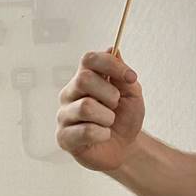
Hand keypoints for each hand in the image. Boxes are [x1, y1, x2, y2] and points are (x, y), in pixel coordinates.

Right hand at [56, 47, 144, 172]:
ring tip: (109, 123)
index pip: (89, 59)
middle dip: (110, 94)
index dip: (112, 65)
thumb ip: (122, 74)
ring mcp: (64, 115)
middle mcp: (70, 93)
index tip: (131, 77)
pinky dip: (103, 134)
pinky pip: (85, 131)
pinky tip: (103, 135)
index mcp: (85, 78)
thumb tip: (113, 48)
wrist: (126, 147)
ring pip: (86, 106)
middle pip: (83, 79)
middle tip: (115, 105)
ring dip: (107, 117)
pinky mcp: (63, 136)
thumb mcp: (132, 94)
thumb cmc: (125, 118)